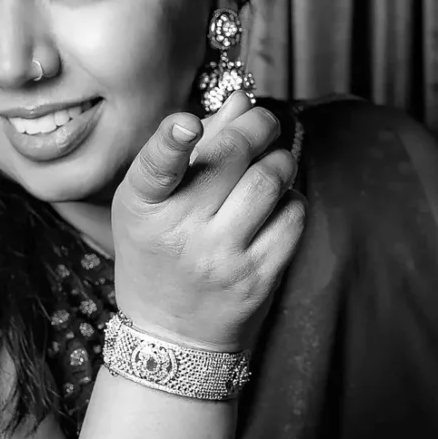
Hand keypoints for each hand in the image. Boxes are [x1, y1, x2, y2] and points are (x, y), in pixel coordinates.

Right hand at [111, 91, 305, 353]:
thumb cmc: (157, 255)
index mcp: (144, 208)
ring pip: (271, 179)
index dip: (171, 142)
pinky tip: (276, 205)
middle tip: (262, 122)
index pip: (155, 169)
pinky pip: (293, 215)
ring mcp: (222, 257)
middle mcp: (181, 233)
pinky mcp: (258, 277)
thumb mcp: (152, 203)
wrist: (171, 338)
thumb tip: (240, 100)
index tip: (187, 124)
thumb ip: (192, 148)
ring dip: (280, 160)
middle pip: (233, 155)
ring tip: (272, 163)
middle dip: (258, 125)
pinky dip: (291, 198)